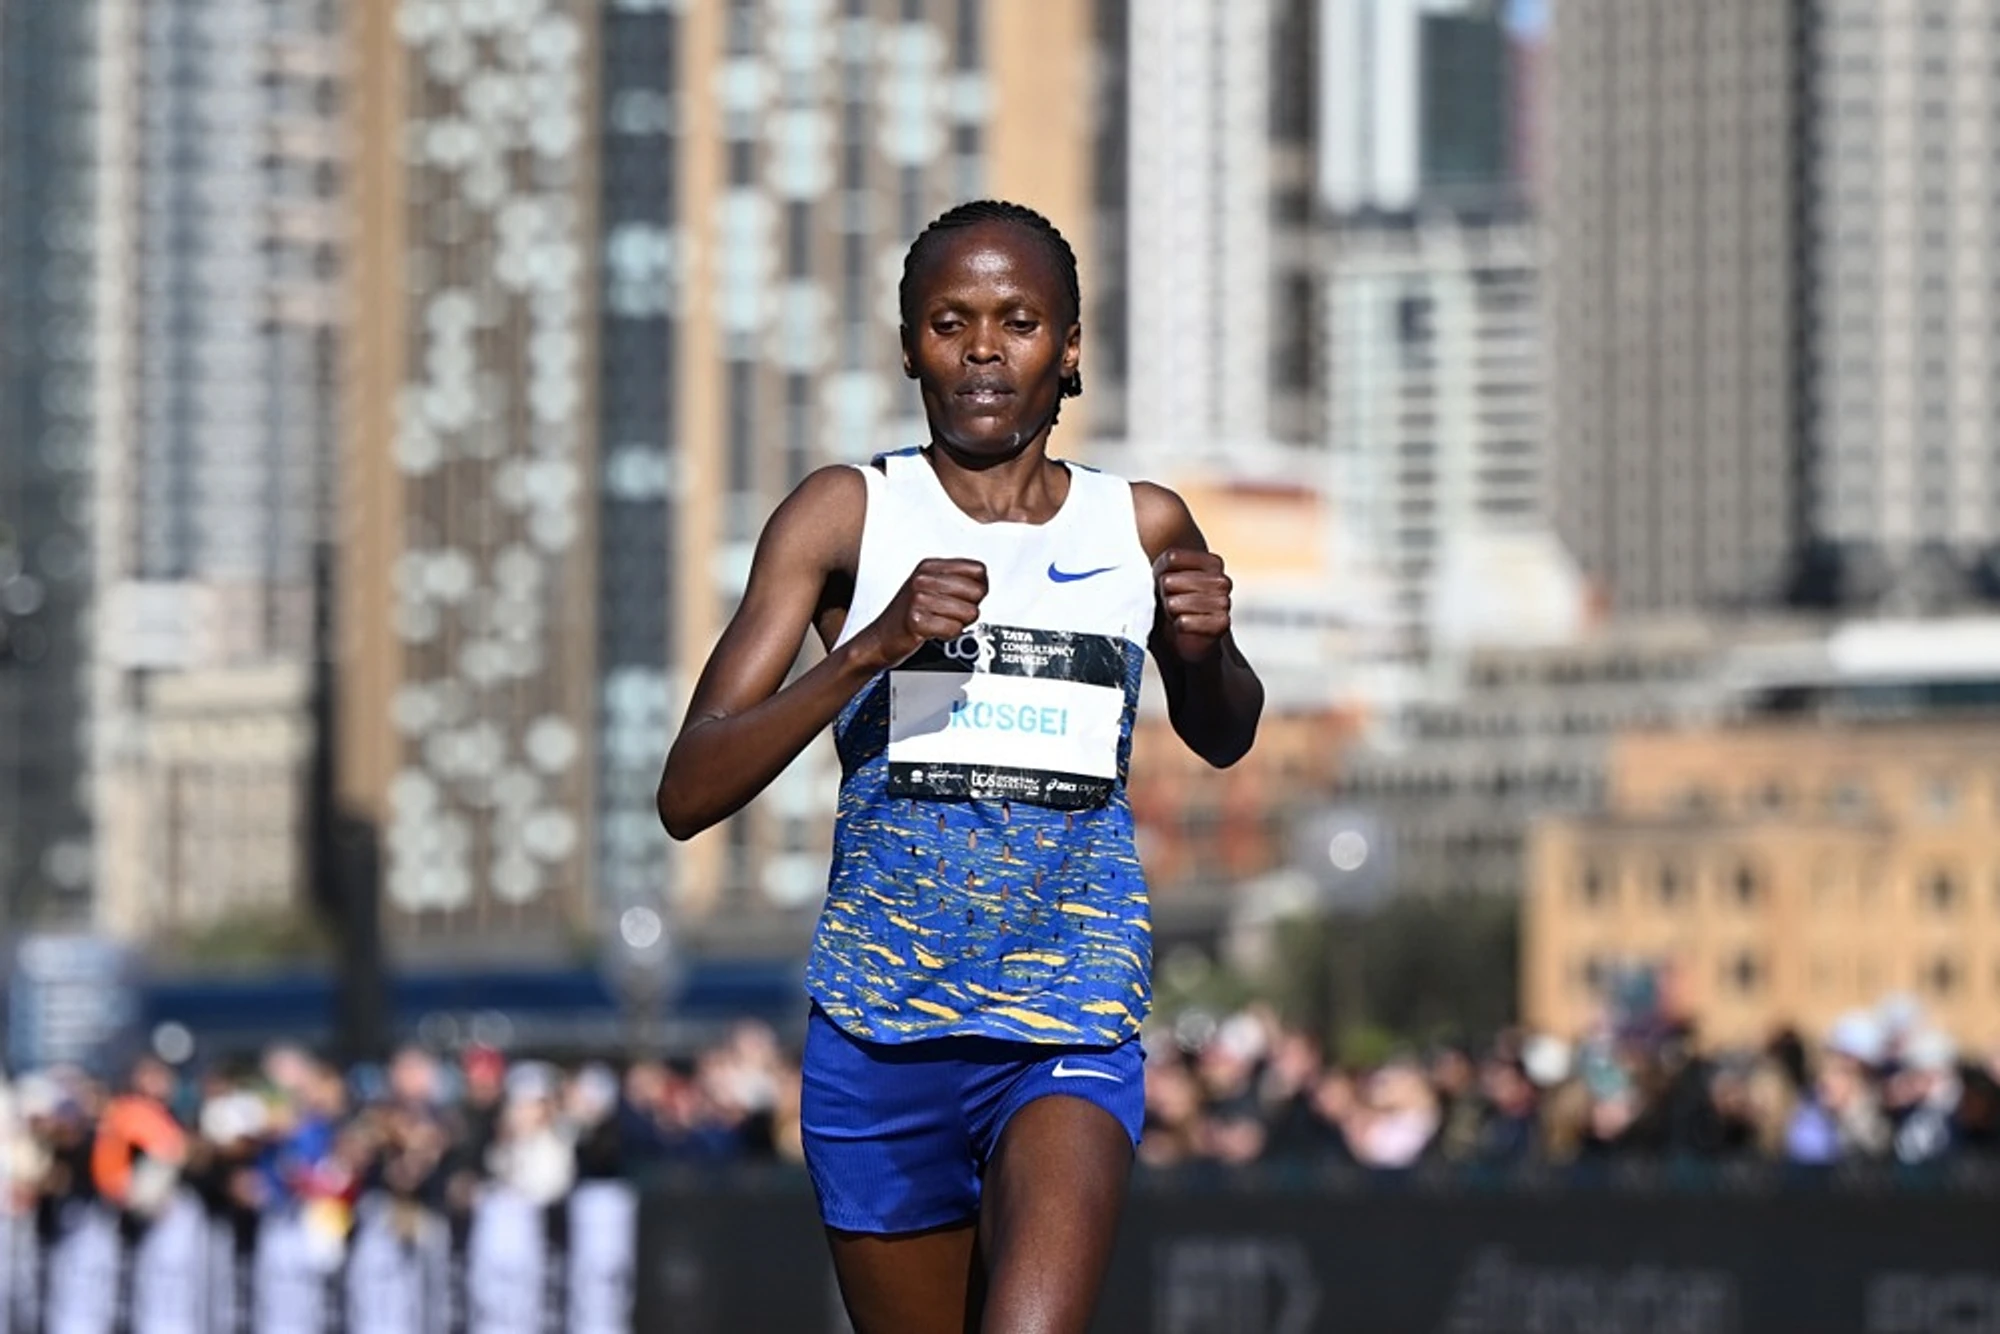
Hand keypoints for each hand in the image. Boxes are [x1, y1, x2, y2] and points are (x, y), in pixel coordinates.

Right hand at [862, 557, 987, 668]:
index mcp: (929, 566)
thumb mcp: (928, 587)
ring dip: (958, 623)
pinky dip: (948, 635)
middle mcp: (924, 579)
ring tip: (940, 622)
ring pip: (969, 612)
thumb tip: (984, 585)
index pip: (978, 570)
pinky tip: (933, 631)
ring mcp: (919, 598)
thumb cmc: (907, 614)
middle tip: (951, 613)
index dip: (979, 587)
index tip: (967, 597)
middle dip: (969, 607)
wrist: (880, 638)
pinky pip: (955, 629)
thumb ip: (954, 581)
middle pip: (978, 592)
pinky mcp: (917, 620)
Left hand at [1154, 548, 1231, 662]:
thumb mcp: (1160, 578)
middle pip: (1168, 581)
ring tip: (1178, 616)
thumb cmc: (1170, 606)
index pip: (1171, 557)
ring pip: (1173, 603)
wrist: (1181, 645)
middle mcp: (1222, 580)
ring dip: (1169, 613)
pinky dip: (1178, 627)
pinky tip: (1184, 629)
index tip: (1166, 585)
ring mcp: (1224, 603)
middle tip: (1172, 605)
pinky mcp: (1221, 624)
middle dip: (1163, 596)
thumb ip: (1161, 565)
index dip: (1158, 573)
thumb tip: (1162, 569)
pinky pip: (1183, 622)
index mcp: (1212, 563)